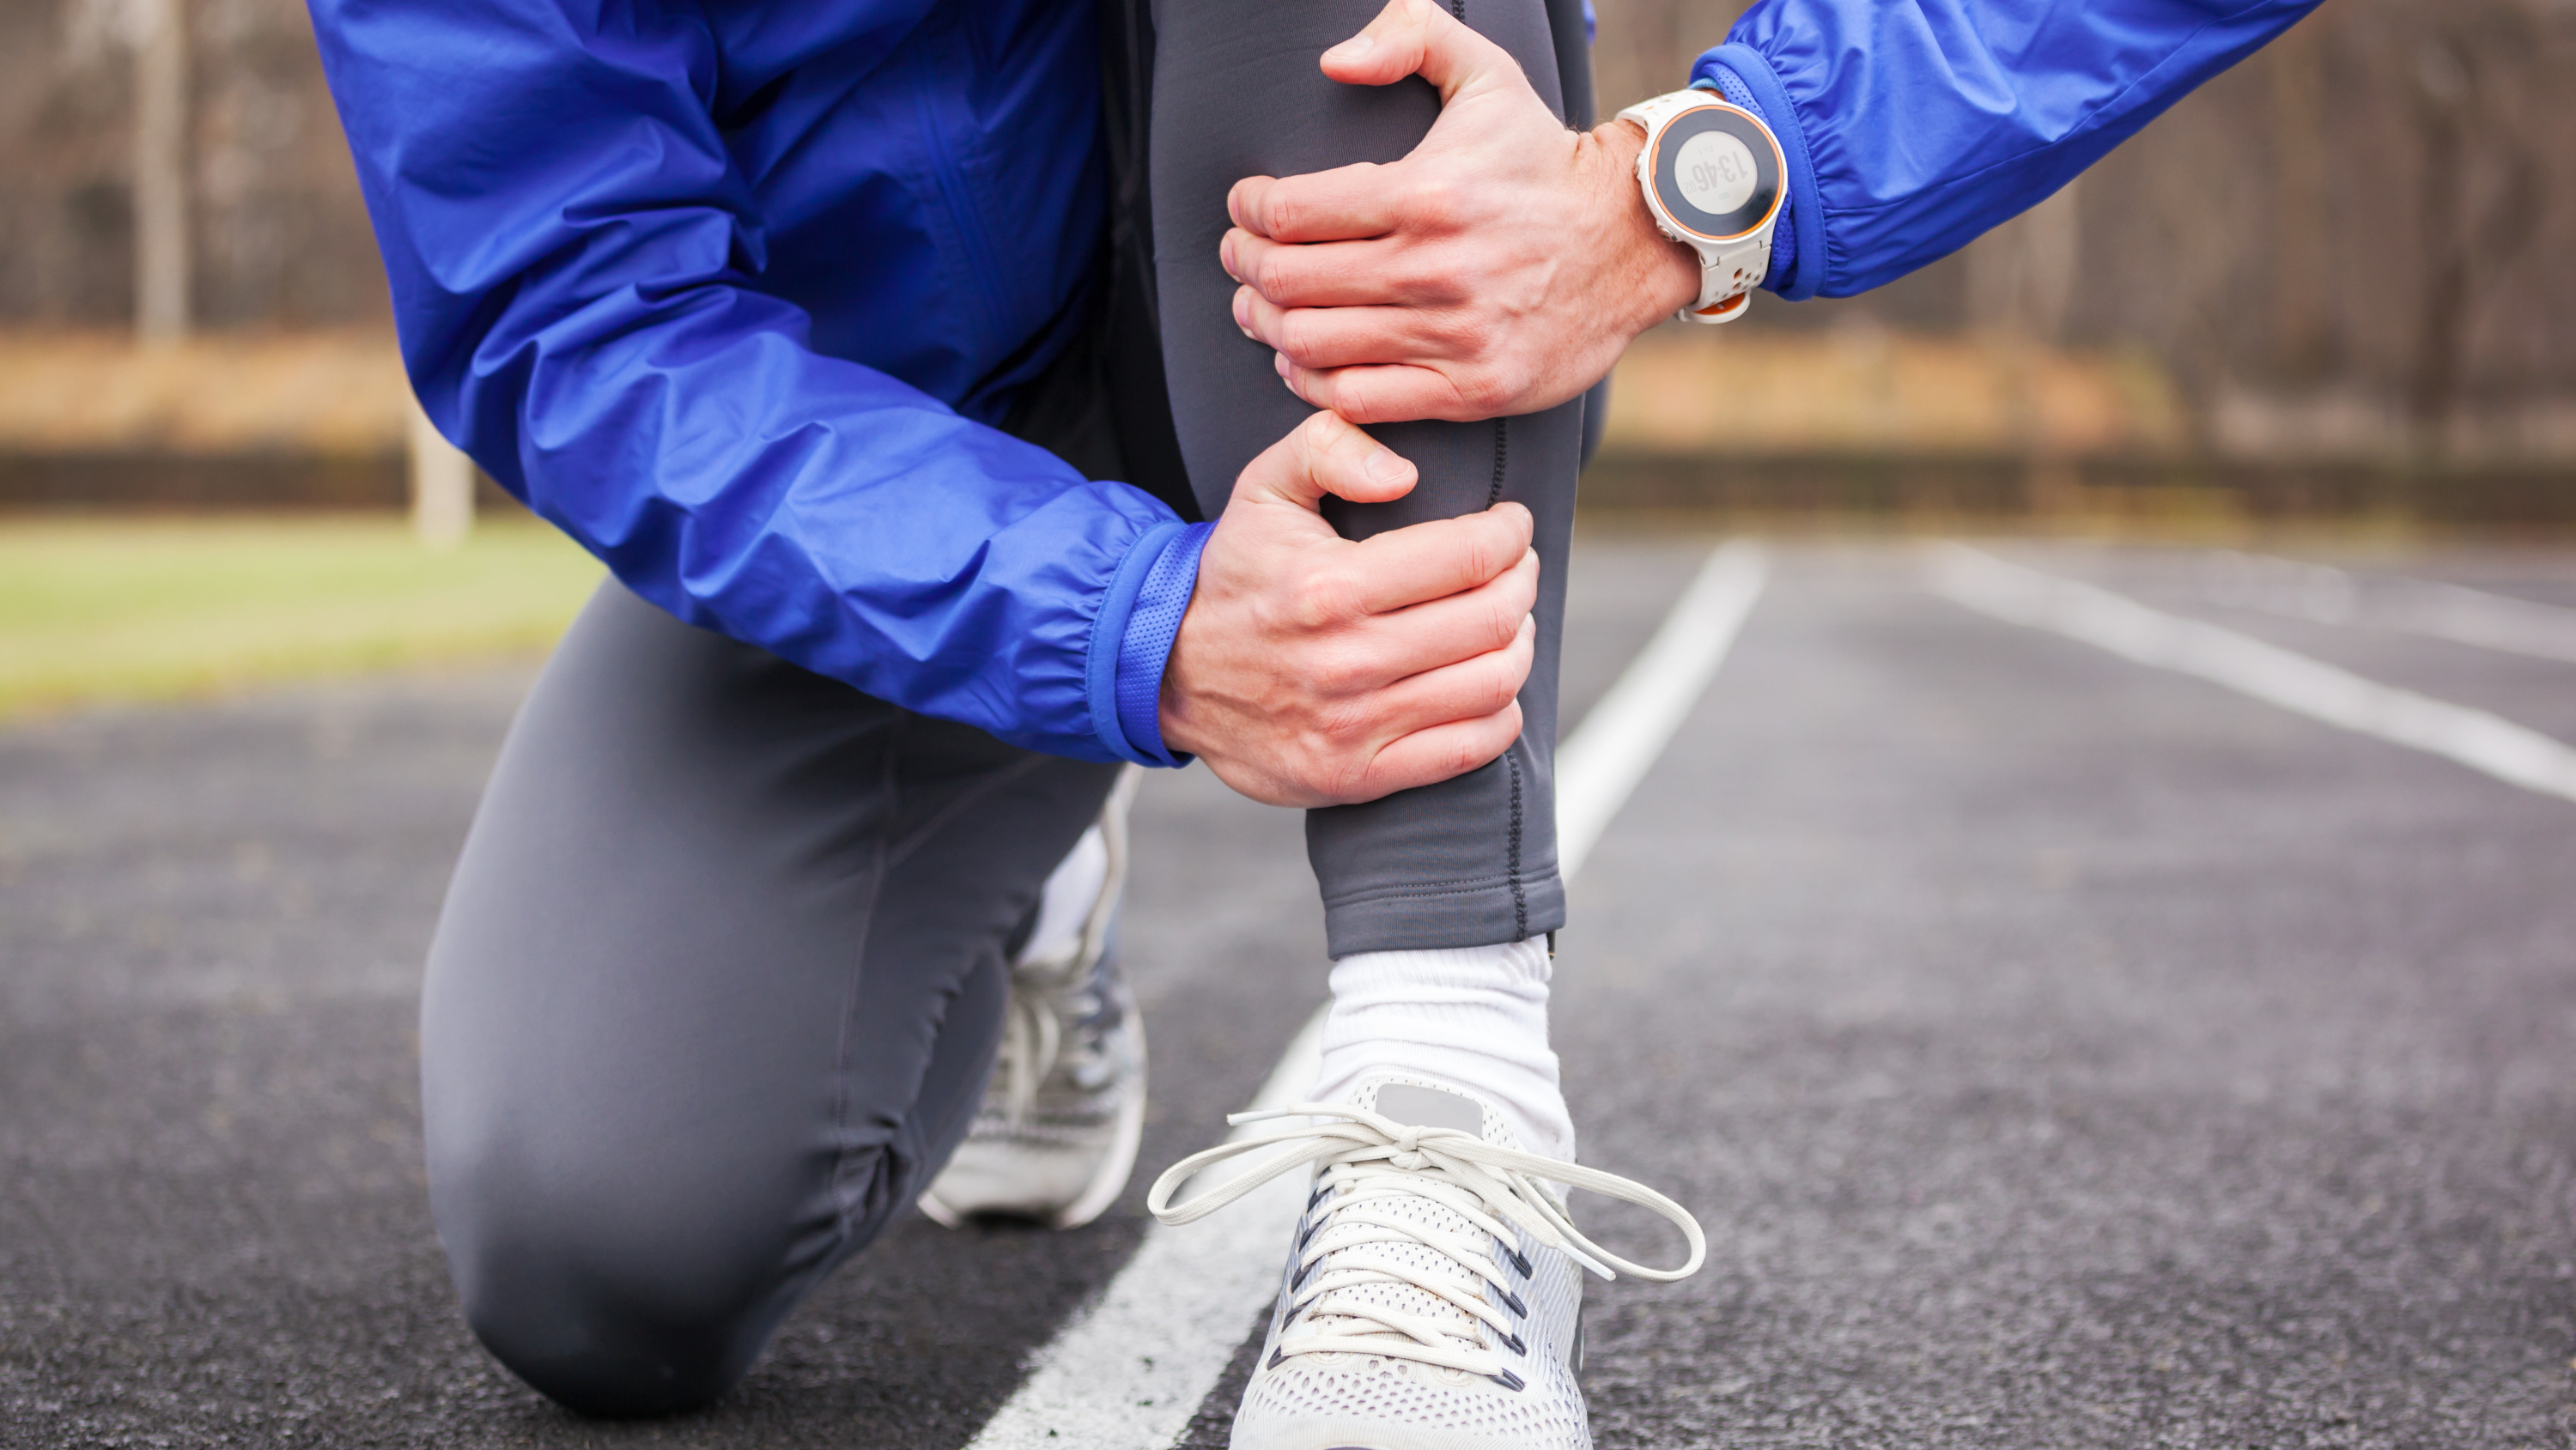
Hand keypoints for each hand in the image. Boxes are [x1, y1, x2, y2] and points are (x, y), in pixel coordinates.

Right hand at [1161, 410, 1538, 807]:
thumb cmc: (1235, 575)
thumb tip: (1405, 473)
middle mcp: (1345, 660)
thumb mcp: (1262, 488)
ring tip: (1509, 622)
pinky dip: (1501, 712)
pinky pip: (1468, 749)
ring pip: (1491, 682)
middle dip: (1521, 582)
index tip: (1512, 524)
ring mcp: (1352, 726)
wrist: (1166, 672)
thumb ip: (1328, 446)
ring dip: (1519, 644)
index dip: (1510, 533)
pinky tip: (1490, 684)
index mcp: (1328, 586)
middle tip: (1516, 569)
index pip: (1469, 555)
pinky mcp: (1356, 776)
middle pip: (1491, 618)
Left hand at [1220, 0, 1698, 424]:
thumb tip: (1335, 62)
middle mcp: (1434, 270)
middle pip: (1289, 282)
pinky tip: (1301, 361)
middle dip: (1245, 267)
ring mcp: (1452, 336)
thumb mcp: (1488, 75)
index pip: (1292, 212)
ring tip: (1258, 308)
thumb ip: (1410, 37)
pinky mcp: (1471, 389)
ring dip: (1267, 326)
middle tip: (1239, 258)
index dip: (1249, 209)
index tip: (1246, 206)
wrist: (1633, 240)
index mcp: (1426, 193)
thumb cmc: (1544, 161)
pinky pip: (1358, 400)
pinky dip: (1311, 384)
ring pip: (1312, 344)